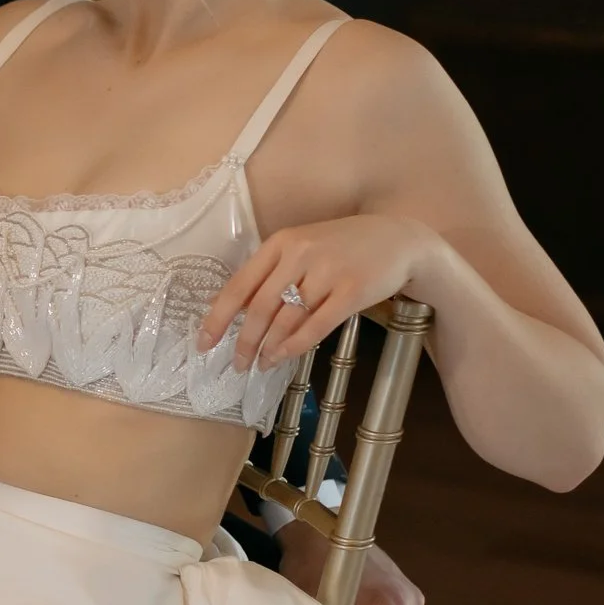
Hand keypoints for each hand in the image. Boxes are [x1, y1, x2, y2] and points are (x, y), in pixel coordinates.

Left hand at [201, 216, 437, 371]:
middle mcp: (300, 254)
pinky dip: (294, 347)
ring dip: (268, 348)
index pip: (239, 286)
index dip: (217, 318)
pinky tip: (282, 357)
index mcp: (281, 243)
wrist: (399, 239)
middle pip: (259, 308)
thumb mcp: (303, 247)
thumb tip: (236, 313)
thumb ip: (272, 273)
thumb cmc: (343, 247)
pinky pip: (314, 327)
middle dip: (244, 342)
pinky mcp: (352, 291)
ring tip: (260, 364)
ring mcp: (327, 272)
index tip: (204, 343)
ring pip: (285, 320)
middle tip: (238, 364)